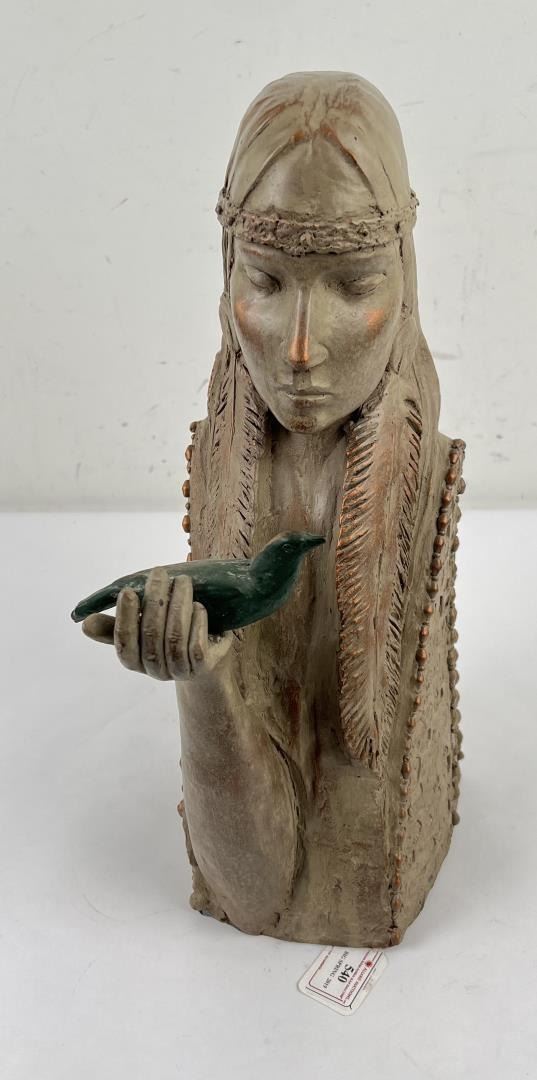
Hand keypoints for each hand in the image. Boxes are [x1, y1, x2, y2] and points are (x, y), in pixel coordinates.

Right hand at [81, 568, 232, 680]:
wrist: (212, 651)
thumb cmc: (171, 631)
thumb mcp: (144, 625)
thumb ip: (116, 624)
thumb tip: (85, 623)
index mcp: (136, 660)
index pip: (124, 645)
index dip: (124, 618)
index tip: (128, 591)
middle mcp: (156, 670)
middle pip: (151, 637)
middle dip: (154, 601)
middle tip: (159, 573)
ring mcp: (181, 671)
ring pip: (174, 639)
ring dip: (178, 605)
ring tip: (182, 581)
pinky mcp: (204, 667)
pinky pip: (196, 647)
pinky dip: (197, 623)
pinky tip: (198, 605)